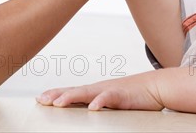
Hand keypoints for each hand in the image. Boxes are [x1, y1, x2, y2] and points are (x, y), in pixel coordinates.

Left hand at [36, 72, 163, 110]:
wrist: (155, 86)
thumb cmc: (133, 95)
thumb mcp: (110, 100)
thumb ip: (97, 103)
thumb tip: (85, 110)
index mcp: (95, 91)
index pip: (71, 91)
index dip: (55, 94)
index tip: (40, 98)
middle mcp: (99, 89)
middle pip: (73, 91)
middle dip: (56, 95)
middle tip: (41, 100)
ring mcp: (109, 90)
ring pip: (87, 93)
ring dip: (71, 97)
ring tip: (57, 103)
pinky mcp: (122, 95)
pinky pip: (109, 97)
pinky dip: (100, 101)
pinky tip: (93, 107)